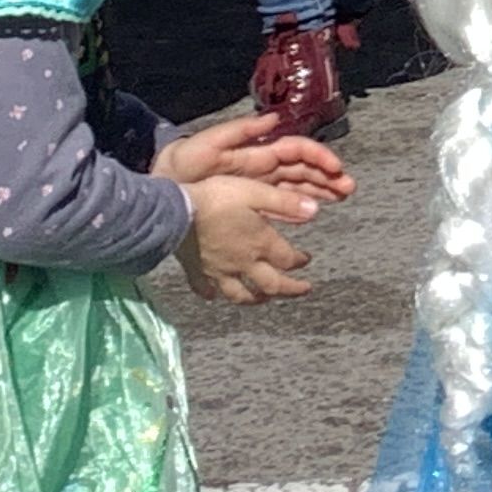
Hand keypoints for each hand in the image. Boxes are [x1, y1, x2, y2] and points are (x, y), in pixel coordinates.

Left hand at [158, 106, 356, 202]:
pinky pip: (281, 206)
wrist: (160, 188)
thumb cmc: (182, 163)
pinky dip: (300, 208)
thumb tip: (273, 118)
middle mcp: (264, 168)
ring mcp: (259, 187)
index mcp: (258, 152)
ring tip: (341, 198)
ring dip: (321, 190)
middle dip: (328, 176)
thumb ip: (241, 130)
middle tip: (349, 189)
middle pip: (304, 170)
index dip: (319, 157)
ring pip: (299, 187)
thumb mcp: (208, 143)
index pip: (297, 151)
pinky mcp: (250, 205)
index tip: (336, 168)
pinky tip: (312, 215)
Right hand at [174, 169, 325, 302]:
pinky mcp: (197, 271)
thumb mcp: (257, 192)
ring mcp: (218, 271)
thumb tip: (315, 211)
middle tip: (302, 290)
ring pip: (240, 294)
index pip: (287, 260)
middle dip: (289, 290)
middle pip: (271, 285)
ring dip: (256, 299)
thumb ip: (287, 202)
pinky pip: (205, 289)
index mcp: (260, 244)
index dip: (300, 262)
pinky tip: (213, 296)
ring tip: (264, 299)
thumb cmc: (219, 197)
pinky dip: (212, 294)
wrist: (176, 211)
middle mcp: (242, 263)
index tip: (307, 260)